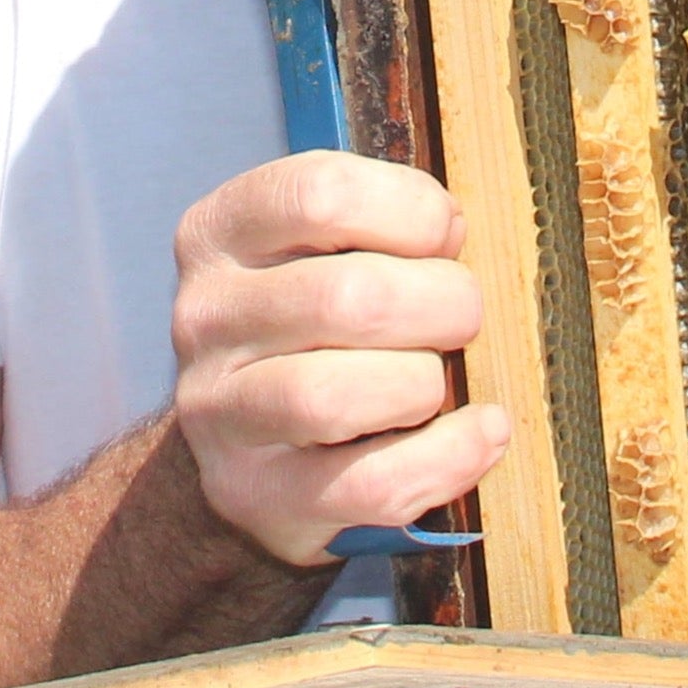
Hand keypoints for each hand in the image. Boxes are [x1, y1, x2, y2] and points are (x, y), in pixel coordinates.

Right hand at [172, 152, 510, 566]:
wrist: (248, 445)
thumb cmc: (313, 326)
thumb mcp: (322, 250)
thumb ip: (382, 224)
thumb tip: (452, 229)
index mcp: (220, 233)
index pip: (320, 194)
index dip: (411, 209)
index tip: (446, 235)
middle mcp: (206, 317)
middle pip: (345, 298)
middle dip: (439, 304)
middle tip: (461, 316)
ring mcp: (219, 413)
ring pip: (335, 398)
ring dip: (423, 384)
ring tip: (438, 380)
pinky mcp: (256, 493)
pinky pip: (370, 483)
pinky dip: (448, 458)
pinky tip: (481, 433)